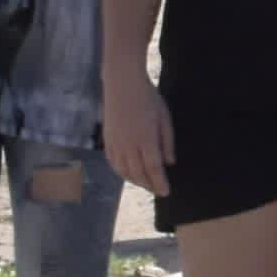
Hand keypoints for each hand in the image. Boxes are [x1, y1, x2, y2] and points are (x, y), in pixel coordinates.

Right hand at [102, 67, 171, 198]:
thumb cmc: (148, 99)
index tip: (165, 192)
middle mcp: (128, 144)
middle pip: (138, 172)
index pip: (153, 168)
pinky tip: (128, 174)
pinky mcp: (107, 139)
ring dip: (135, 180)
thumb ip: (167, 142)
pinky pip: (112, 162)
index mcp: (145, 139)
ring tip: (145, 184)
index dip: (159, 182)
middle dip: (148, 184)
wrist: (123, 84)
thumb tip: (169, 163)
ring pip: (123, 170)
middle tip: (157, 190)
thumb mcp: (164, 118)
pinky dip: (120, 172)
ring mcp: (115, 143)